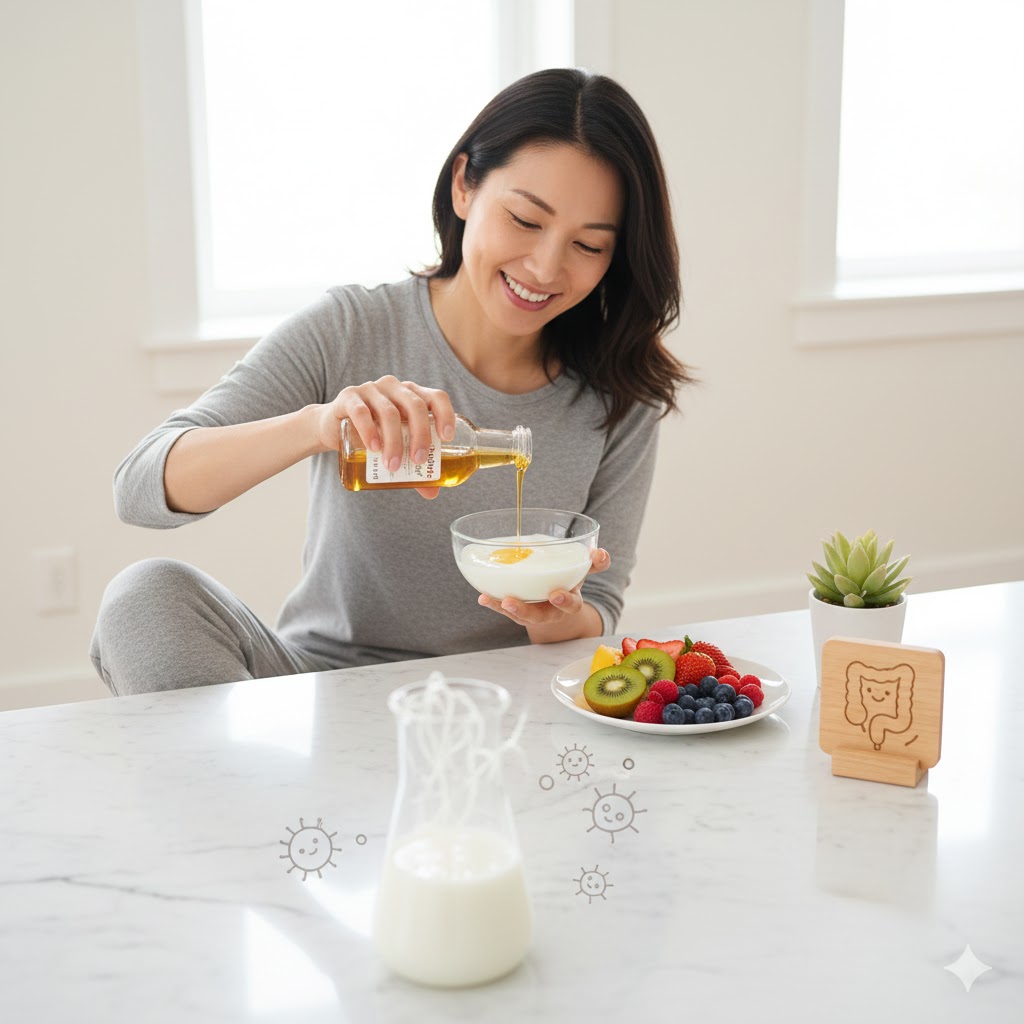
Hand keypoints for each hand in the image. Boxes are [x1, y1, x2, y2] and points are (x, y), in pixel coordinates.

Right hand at [310, 375, 454, 498]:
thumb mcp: (395, 446)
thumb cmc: (372, 435)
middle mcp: (394, 387)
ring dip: (394, 441)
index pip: (436, 397)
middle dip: (420, 435)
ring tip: (392, 465)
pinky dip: (369, 431)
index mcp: (411, 394)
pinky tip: (374, 448)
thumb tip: (433, 492)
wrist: (332, 427)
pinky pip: (361, 412)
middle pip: (415, 405)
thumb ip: (413, 465)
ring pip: (389, 412)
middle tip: (418, 461)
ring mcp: (371, 389)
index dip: (445, 415)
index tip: (446, 439)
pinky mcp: (348, 397)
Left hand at [477, 548, 611, 626]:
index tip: (556, 594)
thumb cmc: (568, 582)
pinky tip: (482, 595)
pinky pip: (504, 609)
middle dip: (525, 610)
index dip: (565, 601)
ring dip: (504, 608)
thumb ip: (593, 563)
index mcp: (569, 603)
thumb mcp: (581, 572)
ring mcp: (532, 614)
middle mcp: (550, 613)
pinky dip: (493, 602)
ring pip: (518, 615)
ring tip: (491, 598)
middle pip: (539, 616)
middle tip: (512, 602)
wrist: (556, 602)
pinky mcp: (517, 612)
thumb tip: (601, 552)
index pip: (571, 605)